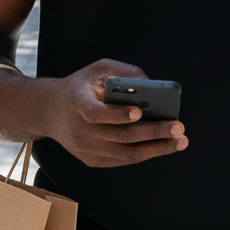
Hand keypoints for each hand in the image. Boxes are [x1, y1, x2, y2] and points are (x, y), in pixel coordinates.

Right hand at [43, 59, 186, 167]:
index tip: (139, 112)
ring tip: (179, 141)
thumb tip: (149, 82)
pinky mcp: (91, 160)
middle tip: (178, 126)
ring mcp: (86, 148)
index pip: (96, 113)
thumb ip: (122, 71)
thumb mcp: (96, 69)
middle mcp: (81, 129)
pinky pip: (123, 160)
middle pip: (120, 136)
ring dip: (156, 148)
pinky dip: (145, 154)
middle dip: (153, 132)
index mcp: (77, 102)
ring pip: (126, 154)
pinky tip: (163, 146)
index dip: (118, 114)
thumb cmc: (80, 86)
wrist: (51, 111)